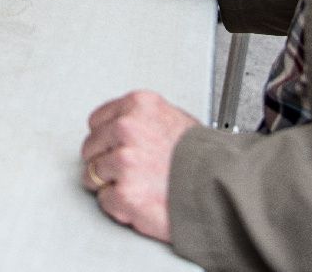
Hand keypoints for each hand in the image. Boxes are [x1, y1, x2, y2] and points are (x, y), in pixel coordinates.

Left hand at [81, 91, 198, 242]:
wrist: (221, 188)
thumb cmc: (204, 159)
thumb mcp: (174, 119)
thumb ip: (143, 120)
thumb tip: (120, 126)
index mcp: (138, 105)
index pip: (97, 121)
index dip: (106, 139)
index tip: (113, 148)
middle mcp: (127, 129)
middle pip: (90, 148)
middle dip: (104, 161)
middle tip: (128, 172)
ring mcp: (124, 162)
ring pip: (92, 175)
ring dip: (111, 184)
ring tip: (138, 186)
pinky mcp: (124, 193)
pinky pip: (105, 200)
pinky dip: (119, 206)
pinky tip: (140, 199)